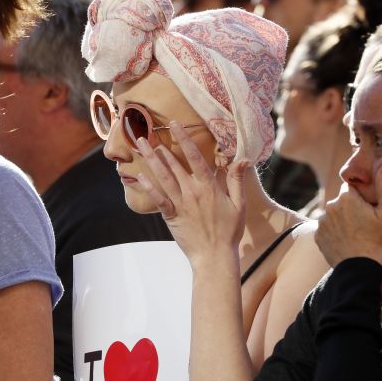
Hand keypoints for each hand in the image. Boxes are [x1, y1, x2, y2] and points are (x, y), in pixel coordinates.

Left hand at [134, 121, 249, 266]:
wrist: (214, 256)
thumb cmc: (229, 231)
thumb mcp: (240, 204)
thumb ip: (237, 180)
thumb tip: (243, 158)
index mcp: (209, 187)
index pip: (195, 157)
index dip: (184, 139)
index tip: (175, 124)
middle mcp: (192, 192)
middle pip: (174, 164)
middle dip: (160, 146)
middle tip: (147, 131)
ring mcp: (180, 203)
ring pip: (163, 177)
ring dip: (150, 159)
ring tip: (140, 145)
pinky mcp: (171, 215)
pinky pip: (157, 198)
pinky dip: (148, 186)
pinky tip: (138, 175)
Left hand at [315, 163, 381, 266]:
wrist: (359, 268)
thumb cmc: (378, 240)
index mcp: (347, 196)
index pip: (352, 187)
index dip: (361, 197)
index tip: (368, 209)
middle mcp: (331, 205)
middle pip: (342, 201)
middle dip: (350, 208)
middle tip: (363, 224)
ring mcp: (322, 221)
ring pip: (334, 215)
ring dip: (341, 220)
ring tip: (355, 235)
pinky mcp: (317, 235)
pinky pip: (327, 228)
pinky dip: (334, 233)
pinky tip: (346, 241)